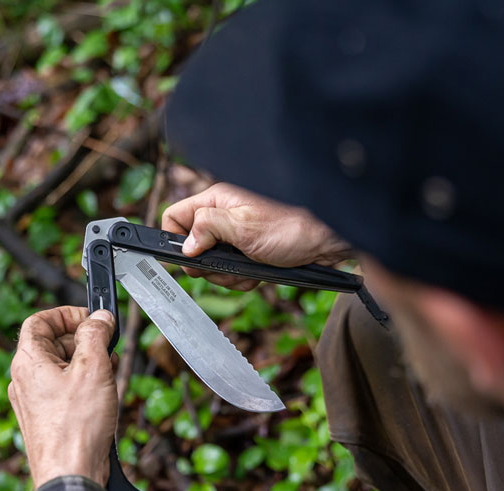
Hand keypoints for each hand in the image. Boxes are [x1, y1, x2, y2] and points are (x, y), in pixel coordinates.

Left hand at [8, 306, 117, 488]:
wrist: (71, 477)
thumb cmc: (76, 427)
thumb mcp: (93, 367)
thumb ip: (96, 335)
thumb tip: (99, 318)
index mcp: (28, 362)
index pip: (40, 321)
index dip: (66, 314)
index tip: (91, 318)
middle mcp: (25, 381)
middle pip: (53, 344)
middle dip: (84, 341)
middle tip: (108, 347)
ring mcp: (34, 403)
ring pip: (62, 369)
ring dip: (88, 364)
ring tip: (110, 374)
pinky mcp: (46, 421)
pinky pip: (64, 392)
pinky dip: (85, 387)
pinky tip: (104, 397)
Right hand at [161, 183, 351, 289]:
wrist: (328, 240)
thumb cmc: (293, 226)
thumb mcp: (245, 228)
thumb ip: (209, 229)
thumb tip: (185, 244)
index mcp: (217, 200)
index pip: (176, 217)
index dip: (176, 240)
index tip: (190, 259)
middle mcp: (223, 215)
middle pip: (192, 246)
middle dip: (206, 265)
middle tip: (226, 268)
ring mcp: (235, 234)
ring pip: (211, 263)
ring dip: (226, 275)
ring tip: (247, 271)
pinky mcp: (247, 250)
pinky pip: (230, 270)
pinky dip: (240, 278)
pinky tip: (256, 274)